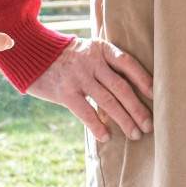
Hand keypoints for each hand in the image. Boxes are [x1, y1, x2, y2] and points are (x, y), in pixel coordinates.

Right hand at [28, 38, 153, 142]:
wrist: (30, 53)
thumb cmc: (64, 56)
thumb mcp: (87, 50)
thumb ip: (105, 63)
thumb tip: (131, 87)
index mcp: (101, 49)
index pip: (128, 63)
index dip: (143, 79)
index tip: (155, 95)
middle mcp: (92, 62)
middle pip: (121, 87)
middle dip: (137, 108)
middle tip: (149, 126)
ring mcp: (78, 77)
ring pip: (108, 101)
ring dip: (124, 120)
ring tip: (135, 134)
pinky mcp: (65, 92)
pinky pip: (86, 112)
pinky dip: (97, 126)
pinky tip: (107, 137)